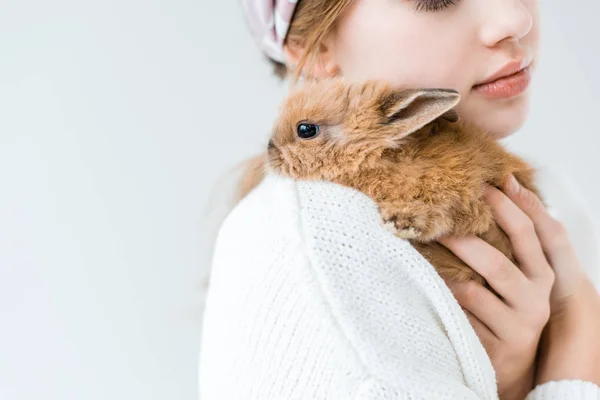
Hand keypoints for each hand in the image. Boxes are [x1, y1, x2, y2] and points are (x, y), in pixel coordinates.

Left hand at [440, 180, 554, 399]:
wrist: (511, 365)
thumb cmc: (508, 310)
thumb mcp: (518, 278)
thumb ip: (511, 241)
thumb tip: (503, 182)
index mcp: (541, 276)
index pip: (528, 234)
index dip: (507, 207)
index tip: (483, 185)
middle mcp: (534, 301)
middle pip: (495, 264)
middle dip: (462, 241)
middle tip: (434, 222)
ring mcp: (516, 328)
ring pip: (472, 293)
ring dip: (443, 274)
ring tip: (419, 255)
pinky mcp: (495, 350)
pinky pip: (459, 320)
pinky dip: (440, 303)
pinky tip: (422, 291)